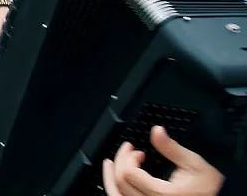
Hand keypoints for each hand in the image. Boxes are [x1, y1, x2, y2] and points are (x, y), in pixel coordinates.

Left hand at [103, 126, 223, 195]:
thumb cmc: (211, 189)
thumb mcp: (194, 164)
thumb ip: (171, 148)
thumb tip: (157, 130)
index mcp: (162, 194)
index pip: (129, 174)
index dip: (127, 157)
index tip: (135, 149)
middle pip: (120, 184)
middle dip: (120, 162)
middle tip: (127, 151)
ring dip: (110, 178)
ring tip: (109, 164)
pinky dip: (116, 190)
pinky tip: (116, 180)